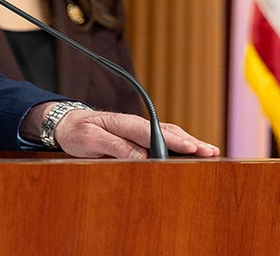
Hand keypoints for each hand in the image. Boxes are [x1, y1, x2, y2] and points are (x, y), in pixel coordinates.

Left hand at [54, 109, 220, 158]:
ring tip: (210, 152)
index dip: (173, 140)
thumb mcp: (90, 140)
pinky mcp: (138, 136)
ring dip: (190, 142)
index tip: (191, 148)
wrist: (68, 124)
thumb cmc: (78, 131)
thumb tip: (141, 157)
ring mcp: (138, 129)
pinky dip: (180, 143)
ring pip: (169, 134)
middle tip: (211, 152)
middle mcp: (135, 124)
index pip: (153, 132)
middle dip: (191, 142)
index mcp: (124, 122)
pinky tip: (192, 151)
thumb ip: (115, 147)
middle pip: (168, 131)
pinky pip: (163, 139)